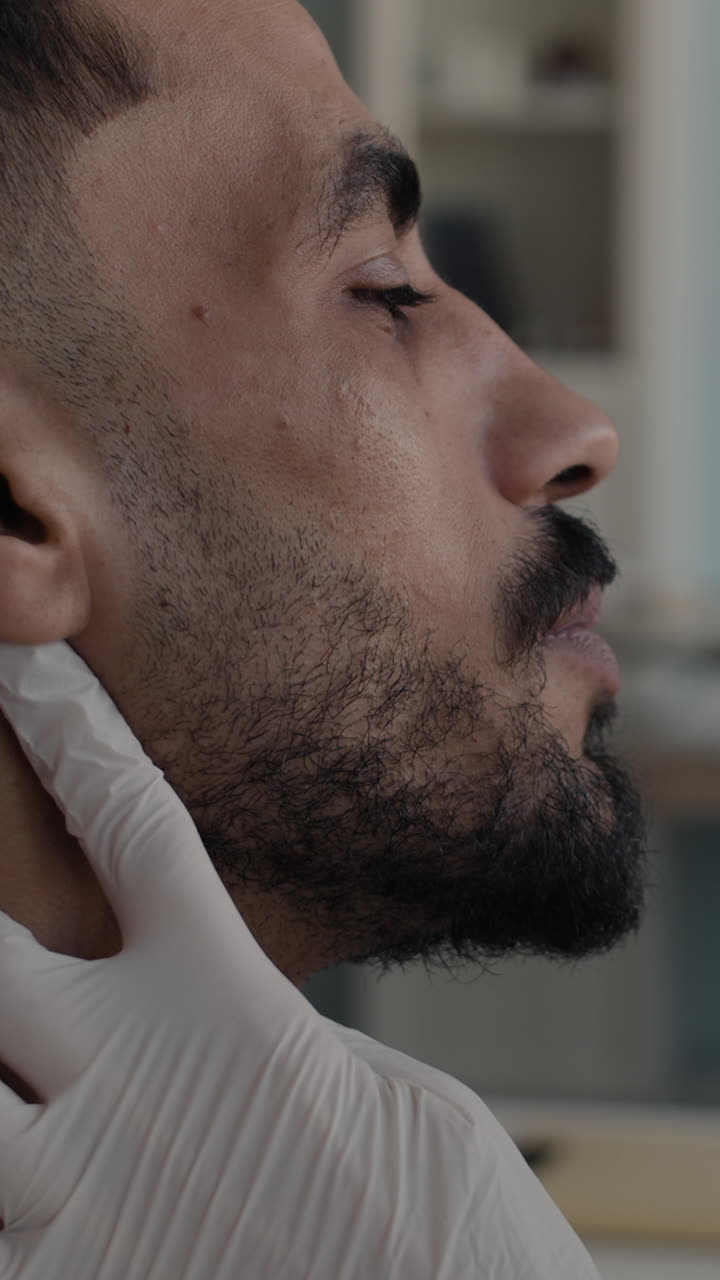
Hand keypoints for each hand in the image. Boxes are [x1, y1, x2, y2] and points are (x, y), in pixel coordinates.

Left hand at [0, 642, 598, 1279]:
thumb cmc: (429, 1207)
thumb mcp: (360, 1077)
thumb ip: (256, 1025)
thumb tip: (197, 1002)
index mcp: (230, 1000)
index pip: (137, 826)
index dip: (78, 736)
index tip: (32, 671)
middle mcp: (141, 1078)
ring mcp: (88, 1189)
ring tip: (10, 1070)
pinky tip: (21, 1184)